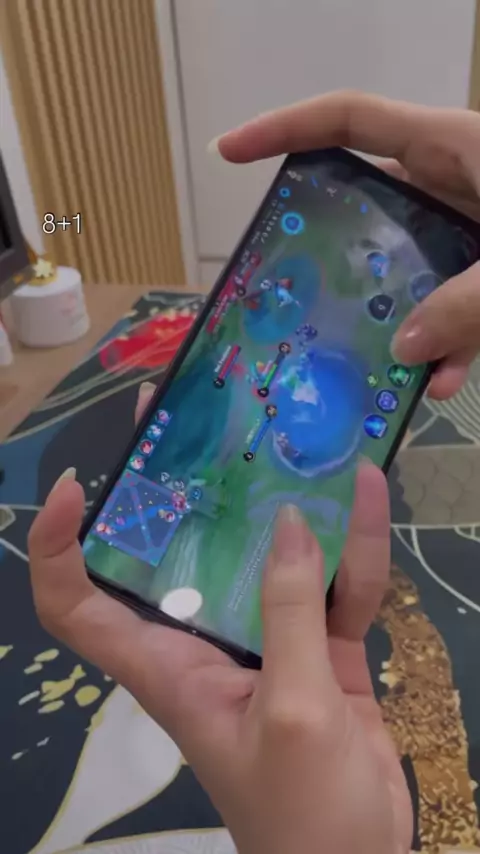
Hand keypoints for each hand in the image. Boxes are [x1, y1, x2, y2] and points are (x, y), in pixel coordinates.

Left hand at [28, 383, 412, 853]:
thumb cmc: (303, 810)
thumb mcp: (293, 710)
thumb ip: (290, 613)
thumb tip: (290, 521)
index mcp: (165, 666)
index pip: (77, 604)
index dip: (59, 546)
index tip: (77, 484)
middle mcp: (204, 640)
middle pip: (178, 554)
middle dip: (182, 487)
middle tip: (194, 417)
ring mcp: (267, 638)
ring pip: (265, 555)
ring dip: (281, 500)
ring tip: (292, 432)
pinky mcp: (321, 645)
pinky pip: (335, 582)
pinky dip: (355, 543)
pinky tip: (370, 492)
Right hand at [215, 90, 479, 399]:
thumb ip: (467, 302)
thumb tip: (402, 350)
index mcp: (447, 147)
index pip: (348, 119)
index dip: (283, 128)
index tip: (228, 154)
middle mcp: (447, 183)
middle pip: (364, 207)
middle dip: (328, 255)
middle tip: (288, 295)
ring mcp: (466, 226)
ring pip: (404, 270)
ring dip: (389, 319)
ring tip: (362, 362)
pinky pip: (449, 304)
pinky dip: (444, 345)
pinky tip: (440, 382)